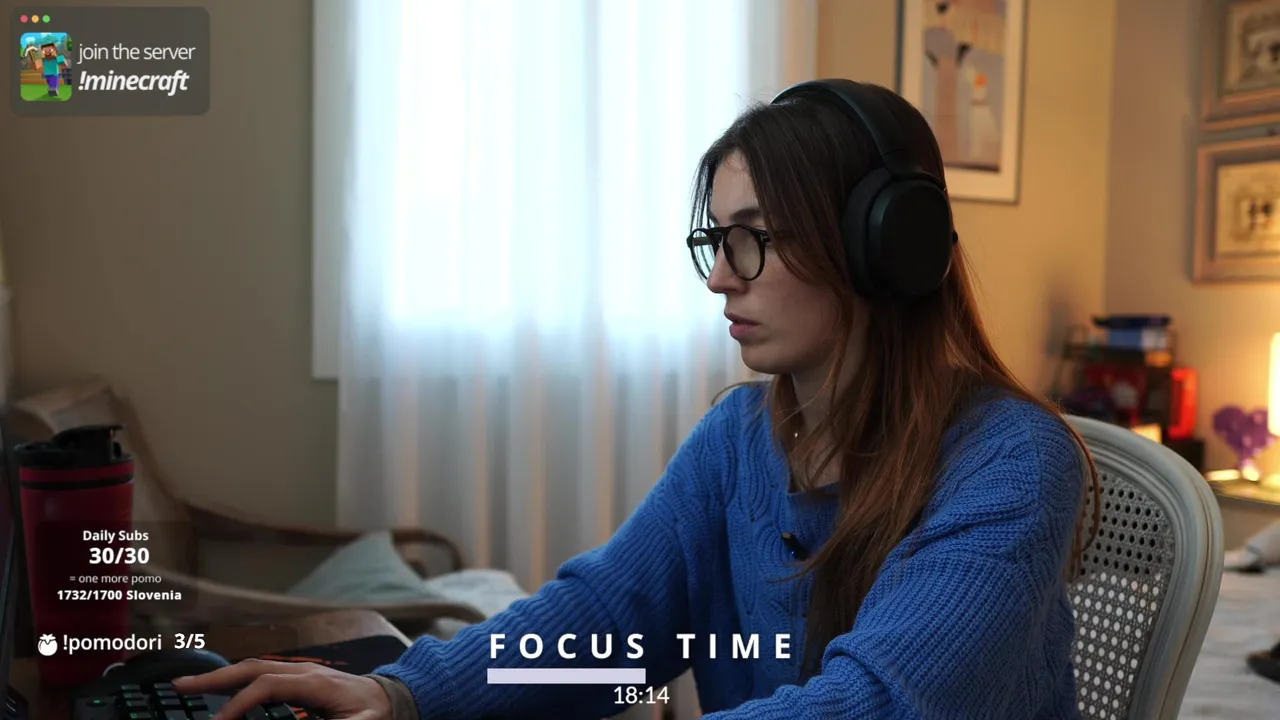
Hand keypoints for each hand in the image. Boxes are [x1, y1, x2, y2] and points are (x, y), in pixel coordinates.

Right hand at [170, 659, 392, 719]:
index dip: (240, 703)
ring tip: (189, 685)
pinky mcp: (300, 679)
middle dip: (216, 677)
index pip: (267, 686)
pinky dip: (237, 680)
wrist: (395, 699)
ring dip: (222, 676)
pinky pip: (262, 675)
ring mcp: (301, 672)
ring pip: (254, 668)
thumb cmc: (378, 714)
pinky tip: (221, 690)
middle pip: (253, 667)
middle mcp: (304, 671)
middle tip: (180, 685)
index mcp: (315, 682)